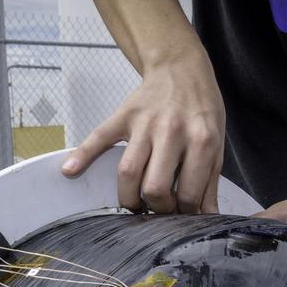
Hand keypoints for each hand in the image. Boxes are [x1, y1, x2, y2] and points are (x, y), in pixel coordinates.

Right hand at [60, 52, 224, 214]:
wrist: (181, 68)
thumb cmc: (202, 110)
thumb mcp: (216, 145)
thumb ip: (210, 183)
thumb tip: (208, 217)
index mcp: (201, 142)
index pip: (188, 193)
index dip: (185, 212)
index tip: (182, 213)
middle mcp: (171, 133)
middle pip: (155, 187)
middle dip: (156, 208)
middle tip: (158, 209)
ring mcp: (144, 124)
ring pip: (128, 172)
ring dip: (129, 198)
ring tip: (135, 205)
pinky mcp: (123, 117)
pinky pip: (99, 137)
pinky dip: (83, 155)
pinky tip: (70, 170)